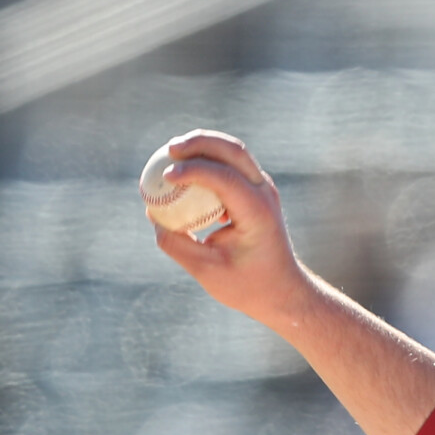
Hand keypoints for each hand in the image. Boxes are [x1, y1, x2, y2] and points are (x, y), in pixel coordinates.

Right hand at [150, 131, 311, 327]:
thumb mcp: (207, 271)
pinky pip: (230, 165)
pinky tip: (184, 169)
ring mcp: (263, 189)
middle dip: (198, 143)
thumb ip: (177, 244)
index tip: (166, 176)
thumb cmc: (248, 285)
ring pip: (233, 152)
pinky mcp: (255, 190)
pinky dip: (207, 160)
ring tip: (172, 152)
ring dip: (202, 146)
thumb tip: (152, 214)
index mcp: (257, 212)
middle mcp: (264, 193)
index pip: (225, 177)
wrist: (282, 290)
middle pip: (232, 150)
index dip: (193, 170)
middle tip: (168, 150)